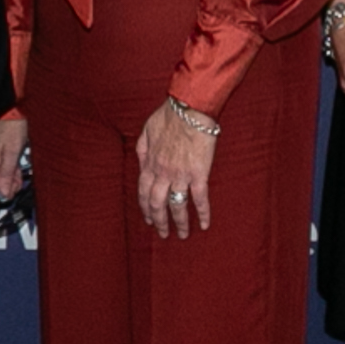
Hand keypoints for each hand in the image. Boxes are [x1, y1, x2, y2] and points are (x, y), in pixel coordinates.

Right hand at [0, 113, 28, 203]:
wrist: (10, 107)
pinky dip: (8, 170)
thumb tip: (3, 193)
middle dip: (6, 188)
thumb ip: (7, 173)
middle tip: (17, 184)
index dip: (0, 196)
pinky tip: (15, 168)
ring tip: (18, 174)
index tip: (10, 196)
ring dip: (8, 180)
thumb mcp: (13, 151)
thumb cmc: (11, 125)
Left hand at [136, 101, 216, 238]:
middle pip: (157, 204)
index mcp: (149, 163)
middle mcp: (162, 173)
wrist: (189, 108)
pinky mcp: (198, 173)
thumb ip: (142, 149)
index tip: (148, 218)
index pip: (143, 192)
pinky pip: (199, 198)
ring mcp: (180, 175)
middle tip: (163, 233)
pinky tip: (204, 224)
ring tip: (182, 235)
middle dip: (159, 221)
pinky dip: (202, 213)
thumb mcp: (146, 131)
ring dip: (179, 223)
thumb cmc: (169, 115)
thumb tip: (141, 161)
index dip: (145, 208)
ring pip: (176, 206)